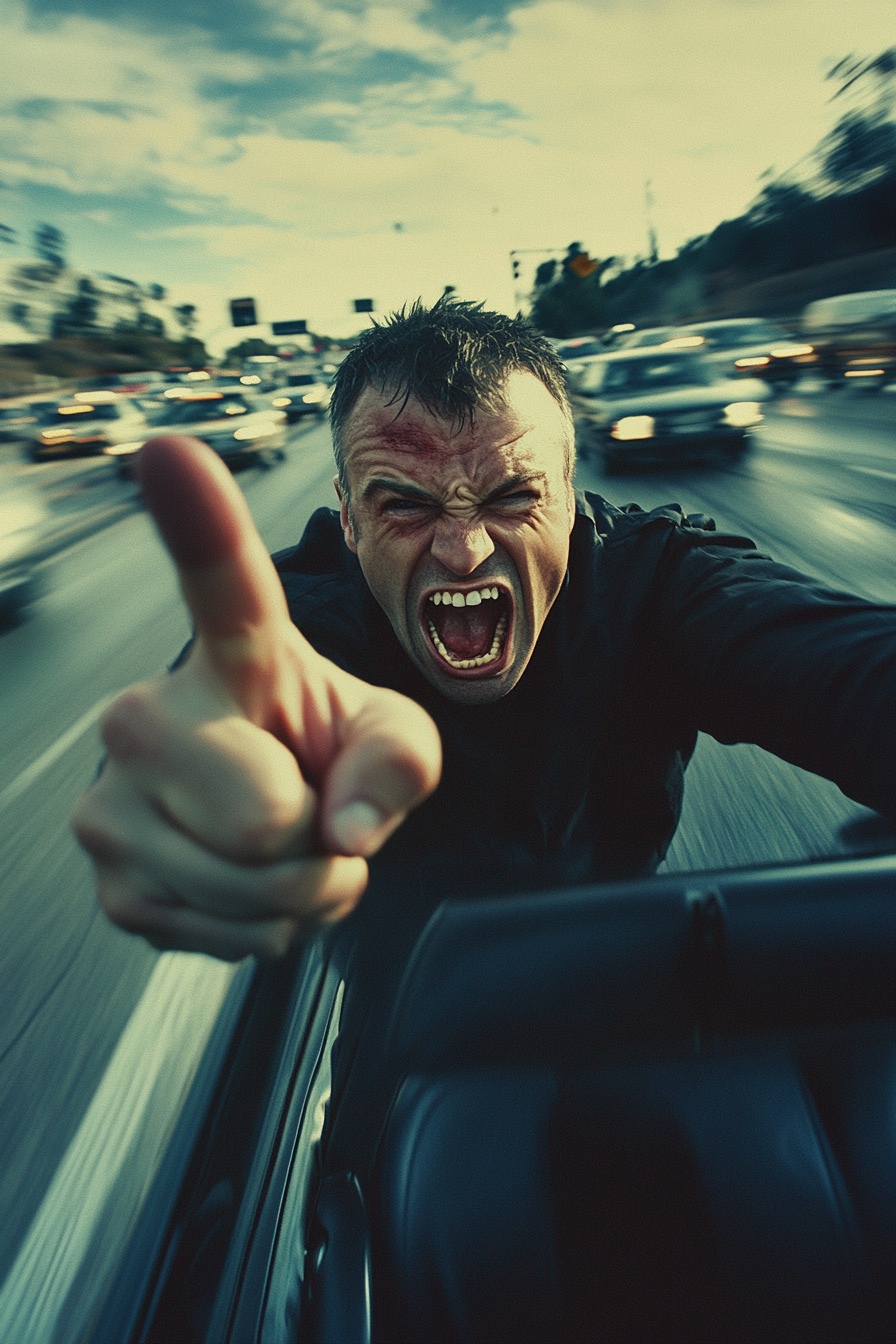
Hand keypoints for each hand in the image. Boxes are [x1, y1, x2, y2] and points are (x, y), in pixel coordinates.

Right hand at [72, 435, 440, 959]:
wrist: (273, 809)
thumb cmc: (325, 747)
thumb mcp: (394, 737)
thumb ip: (402, 760)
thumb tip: (344, 829)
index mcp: (230, 653)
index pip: (217, 581)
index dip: (196, 517)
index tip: (168, 449)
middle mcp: (144, 716)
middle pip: (268, 825)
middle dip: (322, 844)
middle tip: (309, 809)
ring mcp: (112, 806)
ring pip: (255, 895)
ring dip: (303, 892)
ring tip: (283, 844)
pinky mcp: (112, 886)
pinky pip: (231, 939)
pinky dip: (269, 929)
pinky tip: (247, 883)